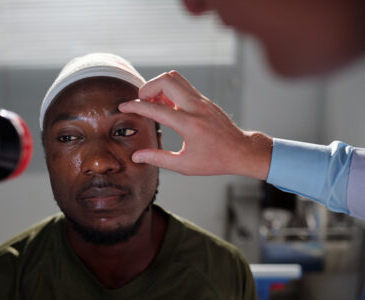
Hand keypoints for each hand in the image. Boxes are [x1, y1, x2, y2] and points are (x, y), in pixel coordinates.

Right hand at [118, 71, 271, 179]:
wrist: (241, 151)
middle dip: (147, 87)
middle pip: (166, 79)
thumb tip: (137, 157)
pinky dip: (169, 89)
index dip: (135, 106)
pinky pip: (183, 85)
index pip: (155, 108)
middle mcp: (195, 107)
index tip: (123, 107)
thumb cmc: (215, 160)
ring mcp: (201, 100)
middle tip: (142, 102)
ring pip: (175, 77)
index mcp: (189, 124)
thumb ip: (158, 159)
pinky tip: (167, 106)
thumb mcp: (185, 165)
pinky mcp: (203, 99)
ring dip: (159, 85)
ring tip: (154, 102)